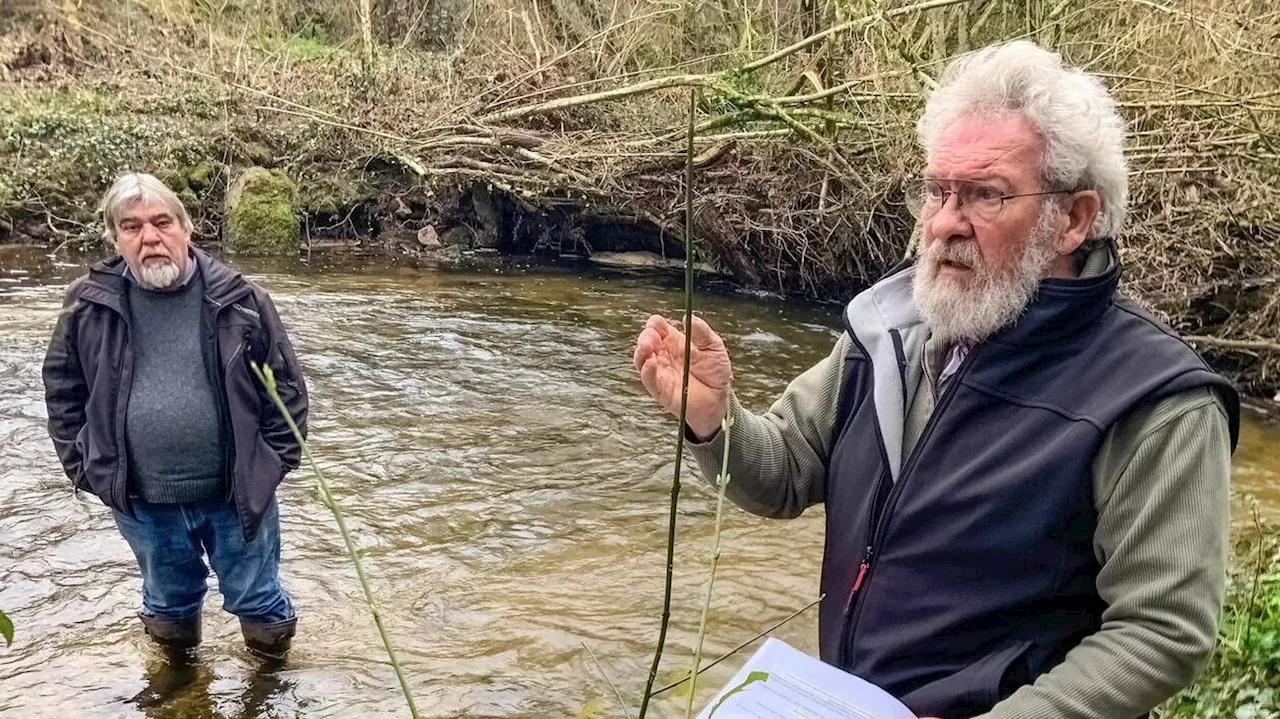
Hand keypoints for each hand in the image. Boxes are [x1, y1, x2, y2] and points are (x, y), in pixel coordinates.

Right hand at [633, 314, 732, 439]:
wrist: (719, 398)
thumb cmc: (716, 371)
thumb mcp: (714, 346)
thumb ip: (702, 332)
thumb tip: (688, 317)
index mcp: (674, 341)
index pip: (657, 328)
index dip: (654, 324)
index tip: (657, 323)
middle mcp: (664, 355)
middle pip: (646, 341)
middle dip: (646, 337)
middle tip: (652, 337)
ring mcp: (660, 371)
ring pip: (641, 359)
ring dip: (640, 352)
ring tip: (646, 347)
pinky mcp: (660, 389)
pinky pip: (649, 380)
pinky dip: (646, 371)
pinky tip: (650, 363)